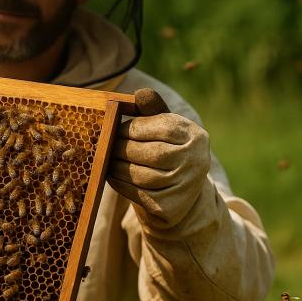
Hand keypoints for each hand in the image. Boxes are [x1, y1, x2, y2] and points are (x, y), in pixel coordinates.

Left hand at [107, 89, 210, 230]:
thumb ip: (152, 110)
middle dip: (120, 148)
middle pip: (147, 152)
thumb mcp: (164, 128)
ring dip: (115, 166)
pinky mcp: (170, 207)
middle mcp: (196, 162)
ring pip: (139, 174)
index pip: (158, 127)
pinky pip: (136, 193)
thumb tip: (140, 93)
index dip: (131, 128)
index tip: (116, 129)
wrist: (180, 194)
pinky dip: (118, 183)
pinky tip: (111, 175)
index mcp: (195, 136)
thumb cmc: (166, 149)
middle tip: (105, 145)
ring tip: (106, 160)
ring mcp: (185, 187)